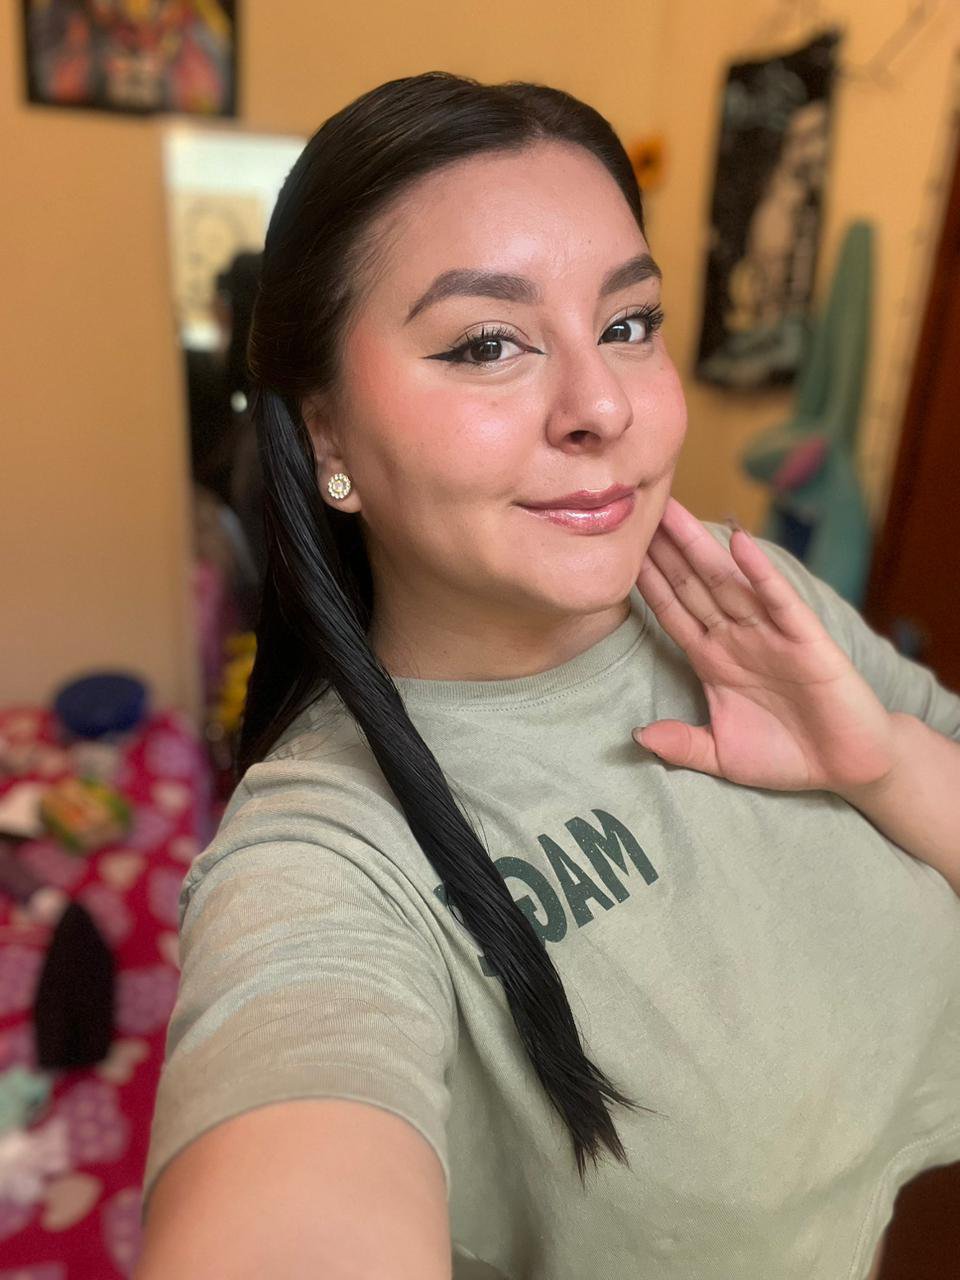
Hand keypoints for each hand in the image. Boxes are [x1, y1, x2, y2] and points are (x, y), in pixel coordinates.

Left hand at [632, 498, 898, 794]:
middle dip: (664, 550)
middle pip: (691, 586)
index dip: (645, 582)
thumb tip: (638, 736)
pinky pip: (778, 600)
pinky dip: (759, 572)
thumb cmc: (785, 756)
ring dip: (699, 548)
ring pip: (726, 583)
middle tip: (635, 510)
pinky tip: (739, 543)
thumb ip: (682, 745)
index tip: (616, 553)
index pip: (671, 612)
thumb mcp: (721, 755)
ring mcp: (770, 634)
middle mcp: (736, 638)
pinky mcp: (806, 639)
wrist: (847, 768)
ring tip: (671, 512)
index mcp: (712, 660)